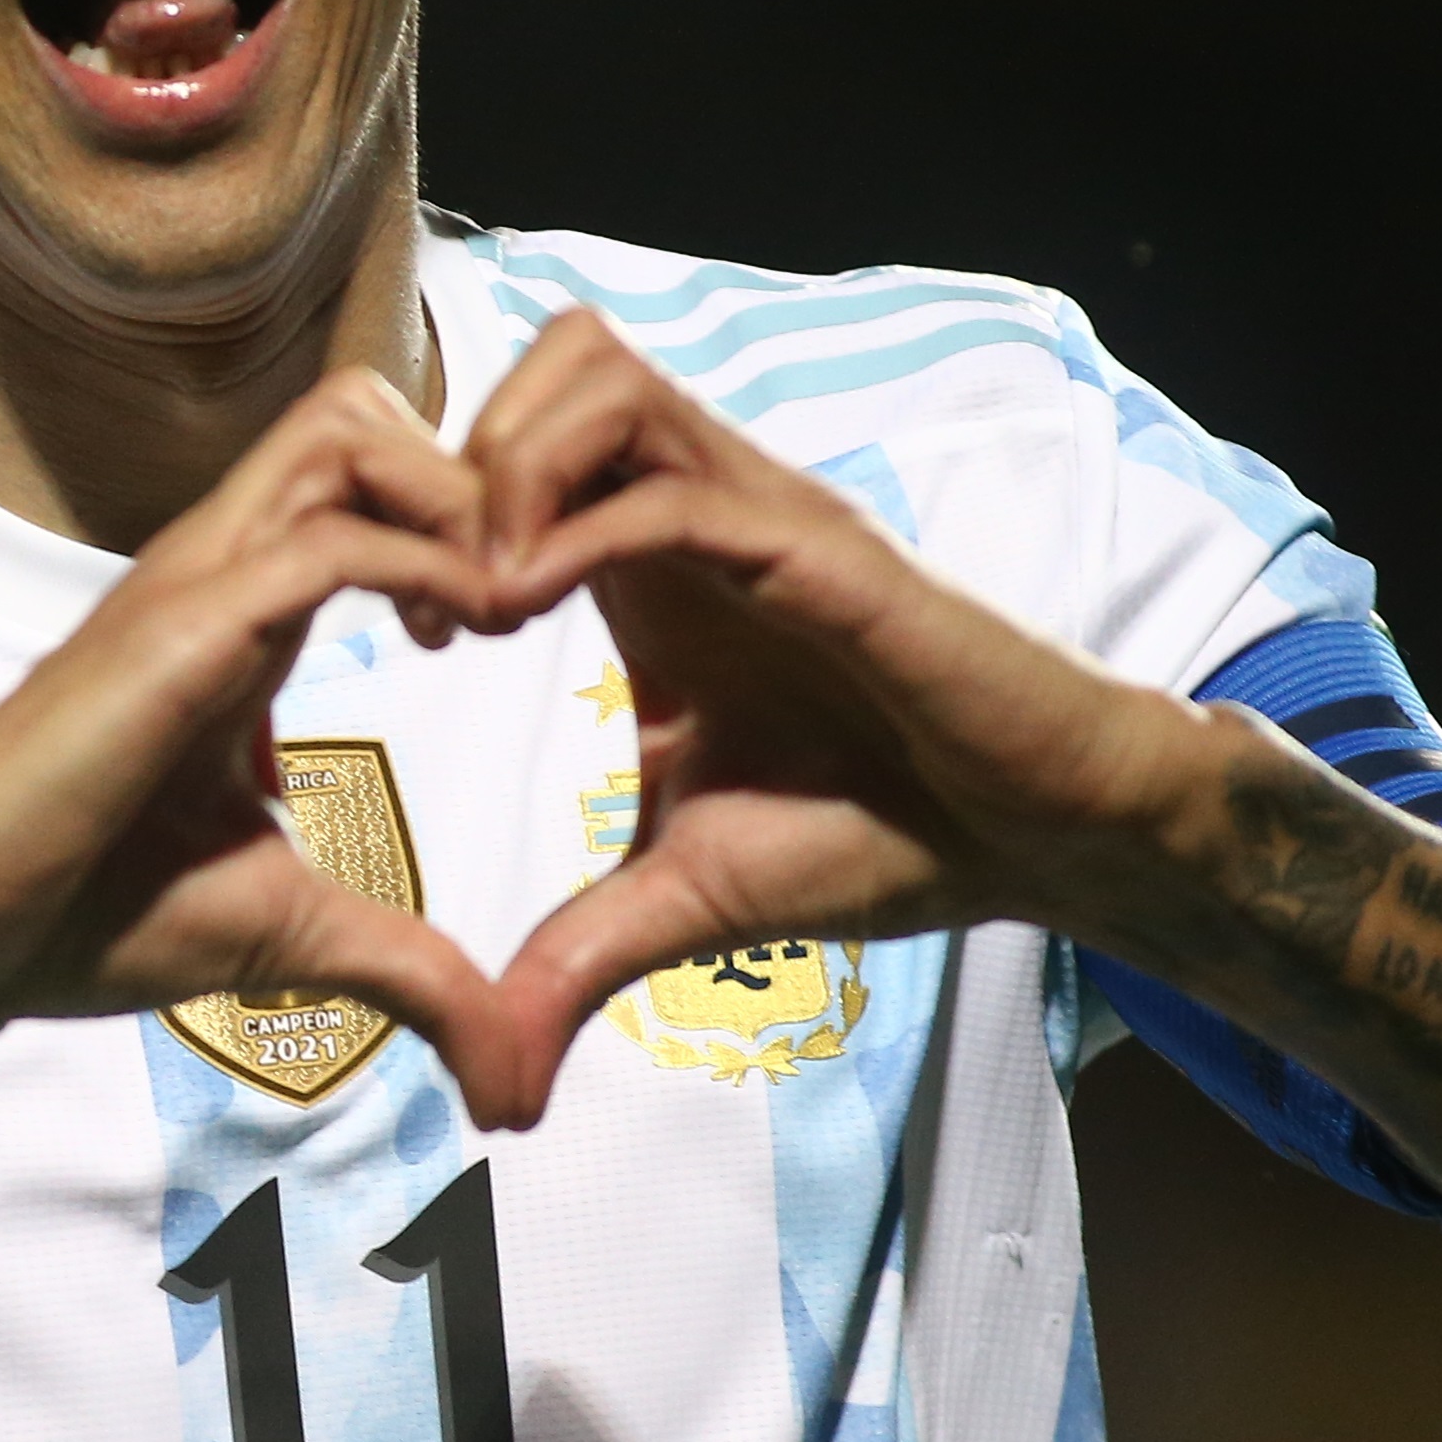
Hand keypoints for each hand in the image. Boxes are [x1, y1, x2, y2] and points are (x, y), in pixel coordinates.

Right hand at [0, 364, 530, 1102]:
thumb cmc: (92, 914)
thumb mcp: (289, 931)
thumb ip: (403, 965)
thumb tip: (499, 1056)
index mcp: (243, 610)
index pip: (360, 477)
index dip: (458, 518)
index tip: (509, 620)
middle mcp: (220, 568)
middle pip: (362, 413)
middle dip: (475, 476)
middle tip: (520, 592)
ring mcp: (195, 581)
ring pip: (346, 431)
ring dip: (453, 498)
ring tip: (495, 606)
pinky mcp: (181, 625)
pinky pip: (326, 540)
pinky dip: (426, 564)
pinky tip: (459, 639)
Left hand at [460, 308, 1230, 1126]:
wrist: (1034, 837)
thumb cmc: (881, 836)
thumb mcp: (684, 897)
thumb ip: (572, 960)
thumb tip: (493, 1083)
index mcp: (654, 561)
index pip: (522, 433)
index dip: (438, 505)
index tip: (407, 629)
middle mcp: (700, 509)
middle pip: (552, 357)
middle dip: (456, 454)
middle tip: (428, 595)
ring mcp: (760, 514)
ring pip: (600, 374)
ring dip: (508, 467)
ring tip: (475, 601)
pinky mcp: (818, 549)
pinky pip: (675, 484)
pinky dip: (576, 526)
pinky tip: (522, 616)